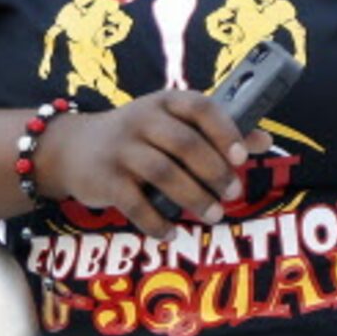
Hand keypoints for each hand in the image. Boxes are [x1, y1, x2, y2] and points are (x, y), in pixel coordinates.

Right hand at [36, 91, 264, 237]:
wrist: (72, 149)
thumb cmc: (139, 136)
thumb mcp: (173, 123)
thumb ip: (216, 131)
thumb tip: (264, 141)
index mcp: (166, 102)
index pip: (201, 108)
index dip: (224, 131)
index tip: (241, 157)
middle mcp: (142, 120)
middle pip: (185, 144)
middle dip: (214, 172)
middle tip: (233, 194)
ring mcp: (121, 149)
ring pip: (164, 174)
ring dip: (193, 198)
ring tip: (213, 215)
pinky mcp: (105, 179)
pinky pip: (135, 204)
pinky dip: (156, 221)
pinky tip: (171, 233)